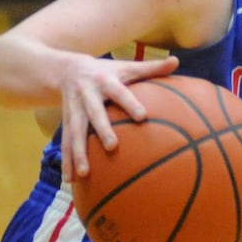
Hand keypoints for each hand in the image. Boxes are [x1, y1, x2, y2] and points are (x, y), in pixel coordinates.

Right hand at [59, 54, 179, 180]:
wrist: (66, 70)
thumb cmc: (106, 71)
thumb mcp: (126, 66)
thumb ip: (151, 67)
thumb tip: (176, 61)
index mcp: (105, 82)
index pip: (119, 92)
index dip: (130, 103)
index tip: (143, 116)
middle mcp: (87, 96)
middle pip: (94, 114)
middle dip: (102, 130)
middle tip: (112, 147)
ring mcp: (74, 111)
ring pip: (75, 133)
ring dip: (78, 153)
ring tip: (85, 173)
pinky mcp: (65, 123)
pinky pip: (65, 144)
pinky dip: (67, 162)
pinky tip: (70, 181)